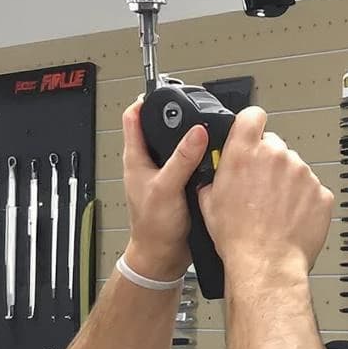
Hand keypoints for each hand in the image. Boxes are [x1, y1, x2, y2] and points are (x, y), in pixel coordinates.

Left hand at [120, 100, 208, 282]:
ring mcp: (165, 173)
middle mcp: (149, 162)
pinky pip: (190, 163)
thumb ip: (181, 159)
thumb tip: (196, 133)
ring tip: (208, 130)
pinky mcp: (179, 184)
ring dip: (191, 138)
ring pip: (178, 145)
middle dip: (176, 117)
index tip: (163, 90)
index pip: (134, 117)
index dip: (146, 100)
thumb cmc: (153, 228)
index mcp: (137, 158)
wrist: (163, 257)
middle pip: (160, 127)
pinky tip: (213, 157)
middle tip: (194, 108)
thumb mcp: (167, 188)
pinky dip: (201, 157)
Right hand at [196, 107, 331, 278]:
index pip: (252, 116)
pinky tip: (289, 218)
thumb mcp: (209, 203)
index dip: (250, 124)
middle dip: (267, 162)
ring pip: (294, 168)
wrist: (266, 263)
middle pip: (274, 145)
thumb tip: (215, 174)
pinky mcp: (320, 192)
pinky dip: (303, 200)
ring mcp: (302, 173)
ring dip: (285, 183)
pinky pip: (311, 189)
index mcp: (245, 154)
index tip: (251, 132)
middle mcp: (276, 156)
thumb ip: (214, 177)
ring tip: (274, 209)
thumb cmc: (238, 237)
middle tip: (259, 188)